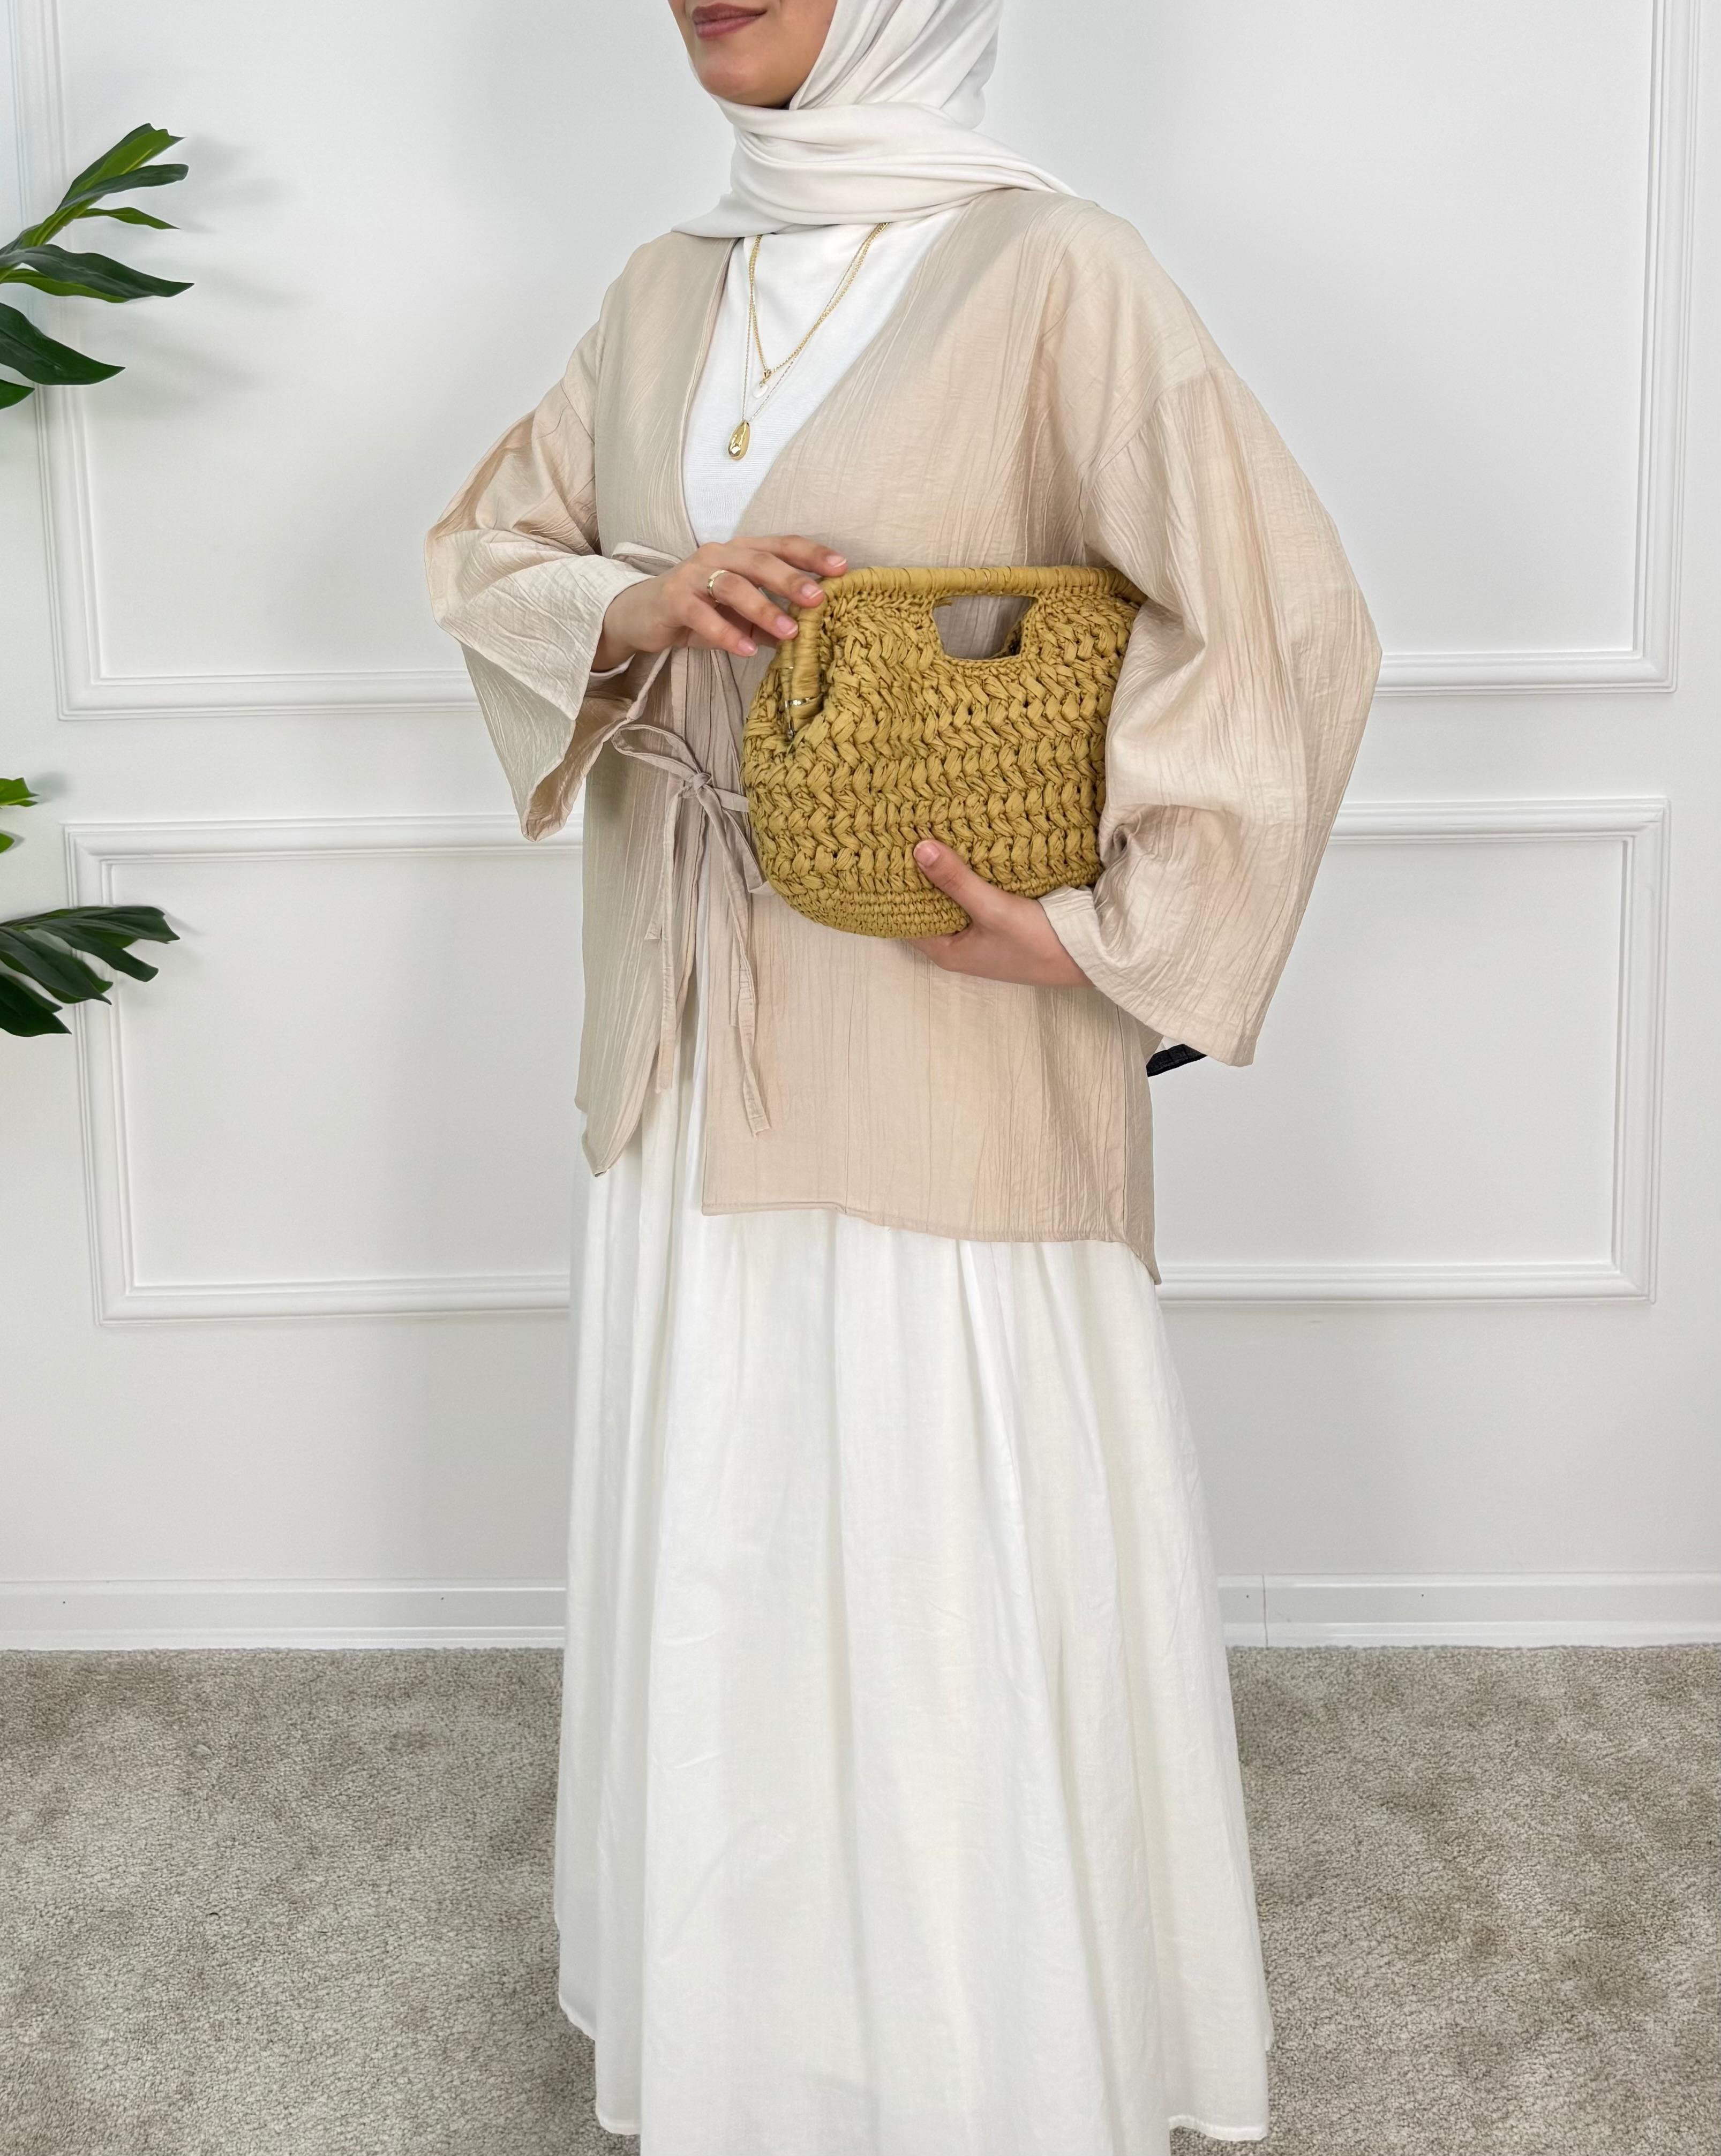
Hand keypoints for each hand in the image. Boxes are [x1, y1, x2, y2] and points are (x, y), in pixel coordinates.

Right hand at [594, 536, 846, 670]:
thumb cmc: (700, 612)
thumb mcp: (742, 616)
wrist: (643, 616)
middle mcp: (719, 554)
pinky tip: (746, 649)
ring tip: (789, 632)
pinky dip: (725, 632)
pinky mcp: (673, 598)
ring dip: (763, 608)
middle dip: (792, 579)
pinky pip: (702, 614)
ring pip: (733, 585)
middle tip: (820, 598)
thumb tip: (815, 633)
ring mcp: (694, 574)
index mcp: (741, 552)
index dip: (812, 554)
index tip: (843, 568)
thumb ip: (774, 619)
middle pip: (760, 561)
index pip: (781, 545)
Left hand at [905, 841, 1090, 986]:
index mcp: (946, 951)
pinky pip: (971, 897)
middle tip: (905, 834)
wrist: (1089, 956)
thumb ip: (956, 880)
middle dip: (918, 876)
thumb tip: (918, 849)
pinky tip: (965, 850)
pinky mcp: (998, 925)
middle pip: (925, 905)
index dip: (894, 887)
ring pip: (950, 900)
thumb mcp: (993, 909)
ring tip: (929, 833)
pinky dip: (967, 878)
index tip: (886, 852)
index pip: (903, 917)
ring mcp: (978, 936)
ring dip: (944, 874)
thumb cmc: (1039, 942)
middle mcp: (958, 946)